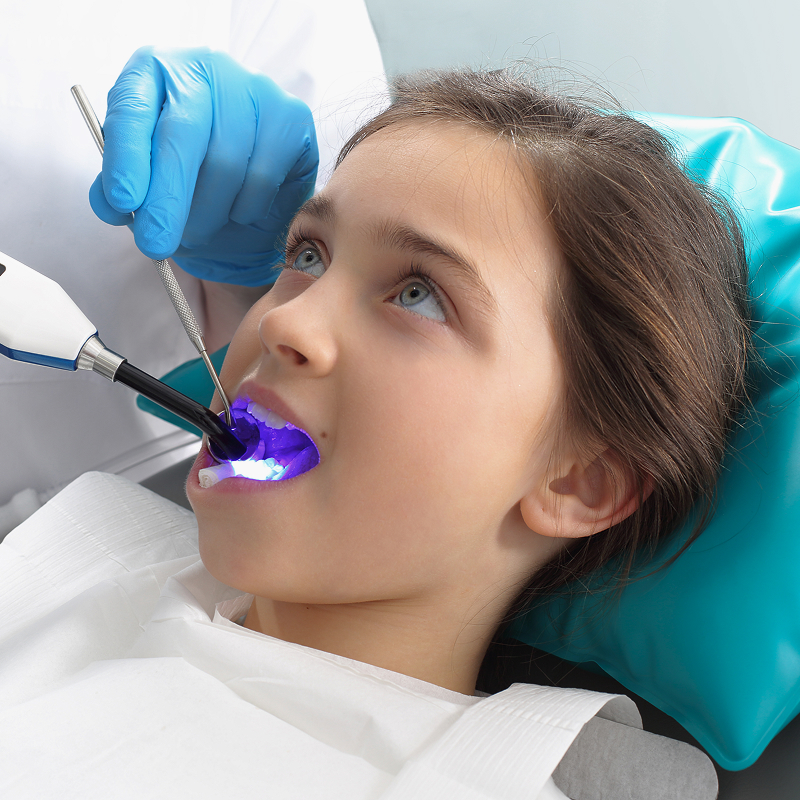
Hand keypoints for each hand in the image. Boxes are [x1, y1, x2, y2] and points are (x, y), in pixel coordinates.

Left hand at [89, 46, 317, 285]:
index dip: (126, 158)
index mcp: (156, 72)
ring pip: (226, 162)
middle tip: (155, 245)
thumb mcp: (146, 188)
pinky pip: (263, 177)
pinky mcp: (292, 118)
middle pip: (184, 133)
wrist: (246, 196)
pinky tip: (236, 212)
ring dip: (207, 214)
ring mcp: (255, 89)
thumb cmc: (189, 185)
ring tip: (197, 231)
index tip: (122, 201)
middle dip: (167, 198)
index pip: (133, 108)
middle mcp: (207, 68)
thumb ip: (121, 191)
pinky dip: (244, 209)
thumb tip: (109, 204)